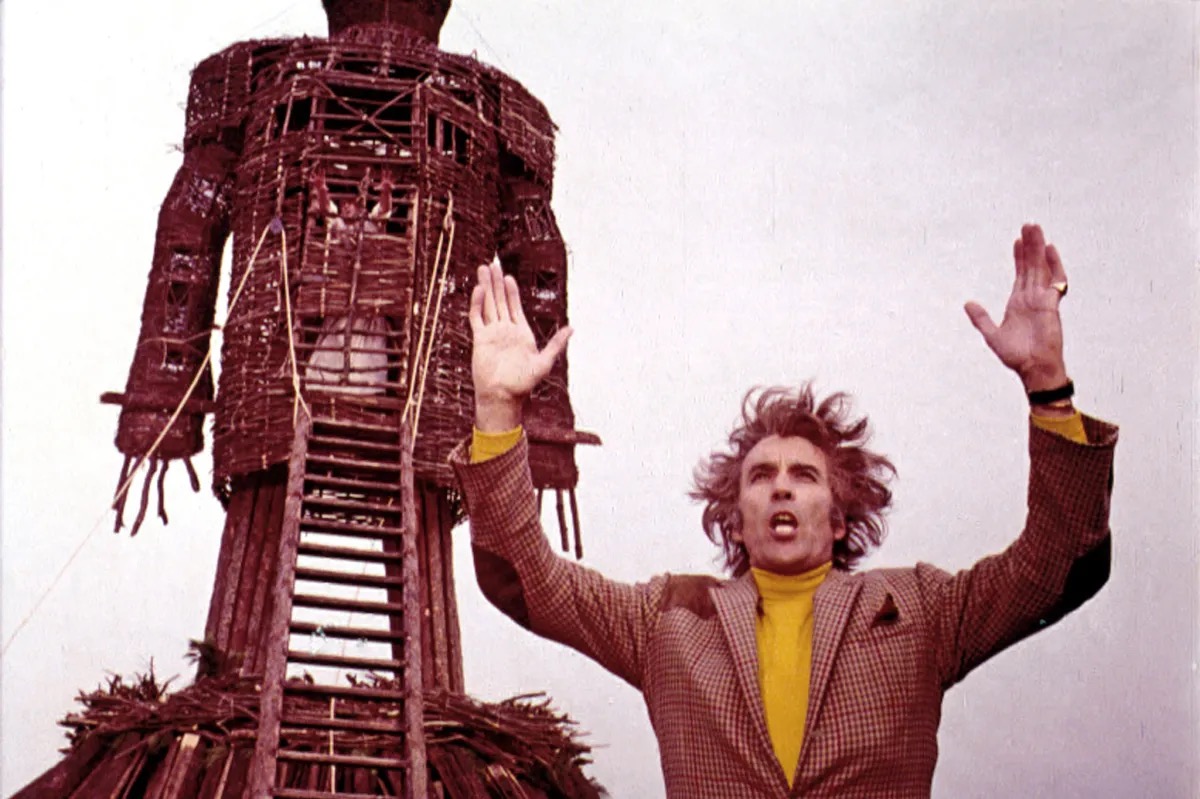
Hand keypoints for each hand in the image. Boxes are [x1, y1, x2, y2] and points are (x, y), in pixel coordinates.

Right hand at [468, 261, 571, 430]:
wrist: (503, 396)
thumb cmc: (523, 384)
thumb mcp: (544, 362)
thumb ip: (556, 344)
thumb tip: (572, 328)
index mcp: (520, 333)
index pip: (514, 307)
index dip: (511, 291)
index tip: (508, 276)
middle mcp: (505, 330)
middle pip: (499, 301)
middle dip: (496, 283)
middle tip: (492, 264)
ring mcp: (492, 333)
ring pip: (488, 305)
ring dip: (486, 287)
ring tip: (483, 269)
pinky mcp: (480, 339)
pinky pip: (477, 317)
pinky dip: (477, 303)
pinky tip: (479, 290)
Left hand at [964, 224, 1068, 391]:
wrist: (1033, 368)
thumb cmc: (1016, 356)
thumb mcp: (992, 335)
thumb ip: (981, 318)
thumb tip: (968, 303)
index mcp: (1018, 303)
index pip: (1020, 274)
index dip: (1018, 257)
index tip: (1017, 240)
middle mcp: (1031, 297)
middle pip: (1031, 265)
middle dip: (1030, 245)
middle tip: (1028, 225)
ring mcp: (1043, 299)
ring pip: (1041, 267)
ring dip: (1039, 248)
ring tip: (1036, 229)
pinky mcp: (1052, 305)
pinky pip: (1056, 281)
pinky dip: (1054, 265)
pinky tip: (1050, 250)